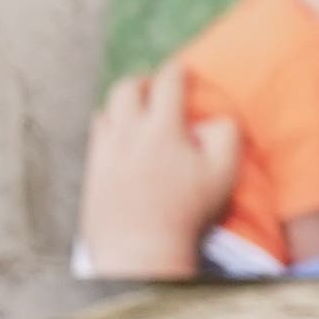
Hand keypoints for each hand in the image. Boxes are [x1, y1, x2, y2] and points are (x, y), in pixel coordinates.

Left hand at [77, 71, 238, 278]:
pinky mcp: (92, 169)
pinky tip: (122, 140)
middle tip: (156, 87)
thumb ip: (226, 135)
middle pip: (127, 87)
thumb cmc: (186, 212)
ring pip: (107, 109)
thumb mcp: (223, 173)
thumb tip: (214, 119)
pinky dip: (109, 128)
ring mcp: (105, 150)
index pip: (167, 82)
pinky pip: (96, 135)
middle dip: (144, 81)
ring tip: (138, 113)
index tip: (183, 70)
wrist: (140, 248)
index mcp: (161, 128)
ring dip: (123, 105)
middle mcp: (127, 132)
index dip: (178, 71)